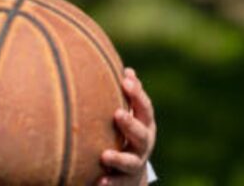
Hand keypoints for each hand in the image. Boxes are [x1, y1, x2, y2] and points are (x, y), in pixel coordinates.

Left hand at [98, 68, 155, 185]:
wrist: (132, 173)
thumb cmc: (128, 134)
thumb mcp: (133, 115)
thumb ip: (131, 96)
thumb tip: (128, 70)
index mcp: (145, 124)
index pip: (145, 108)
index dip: (137, 94)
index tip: (126, 80)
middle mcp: (143, 144)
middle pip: (141, 134)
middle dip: (130, 124)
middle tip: (117, 114)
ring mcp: (135, 164)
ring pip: (130, 162)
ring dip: (118, 158)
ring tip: (105, 155)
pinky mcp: (124, 181)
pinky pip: (118, 183)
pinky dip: (109, 183)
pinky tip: (98, 182)